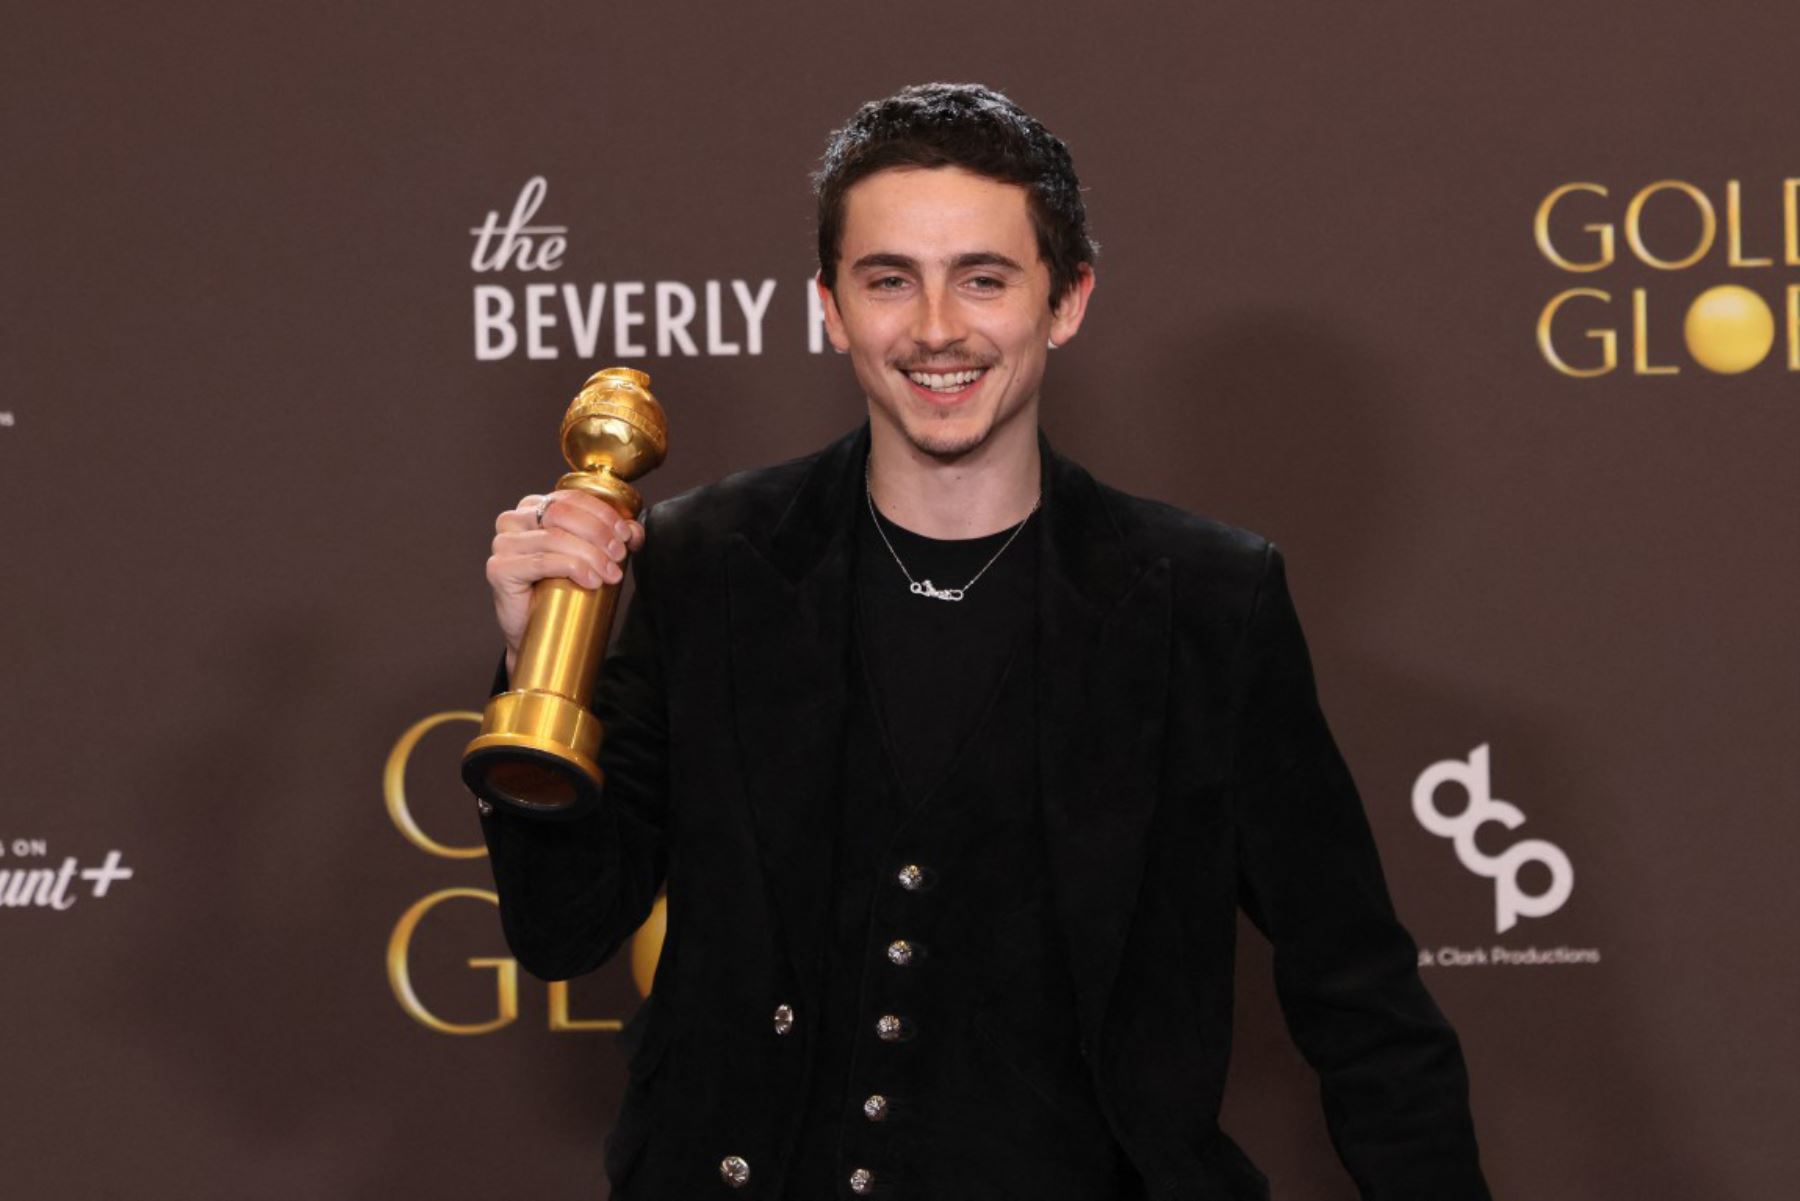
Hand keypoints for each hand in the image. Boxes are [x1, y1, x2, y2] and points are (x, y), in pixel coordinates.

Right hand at [487, 490, 646, 673]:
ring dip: (591, 555)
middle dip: (599, 533)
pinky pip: (542, 562)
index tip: (626, 535)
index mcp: (533, 508)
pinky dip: (573, 568)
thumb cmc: (560, 590)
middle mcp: (513, 520)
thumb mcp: (590, 557)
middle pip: (562, 514)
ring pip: (555, 538)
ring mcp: (503, 544)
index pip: (571, 498)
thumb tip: (633, 530)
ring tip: (610, 574)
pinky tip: (591, 581)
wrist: (536, 631)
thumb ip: (611, 538)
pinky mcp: (499, 569)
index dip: (603, 514)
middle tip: (619, 556)